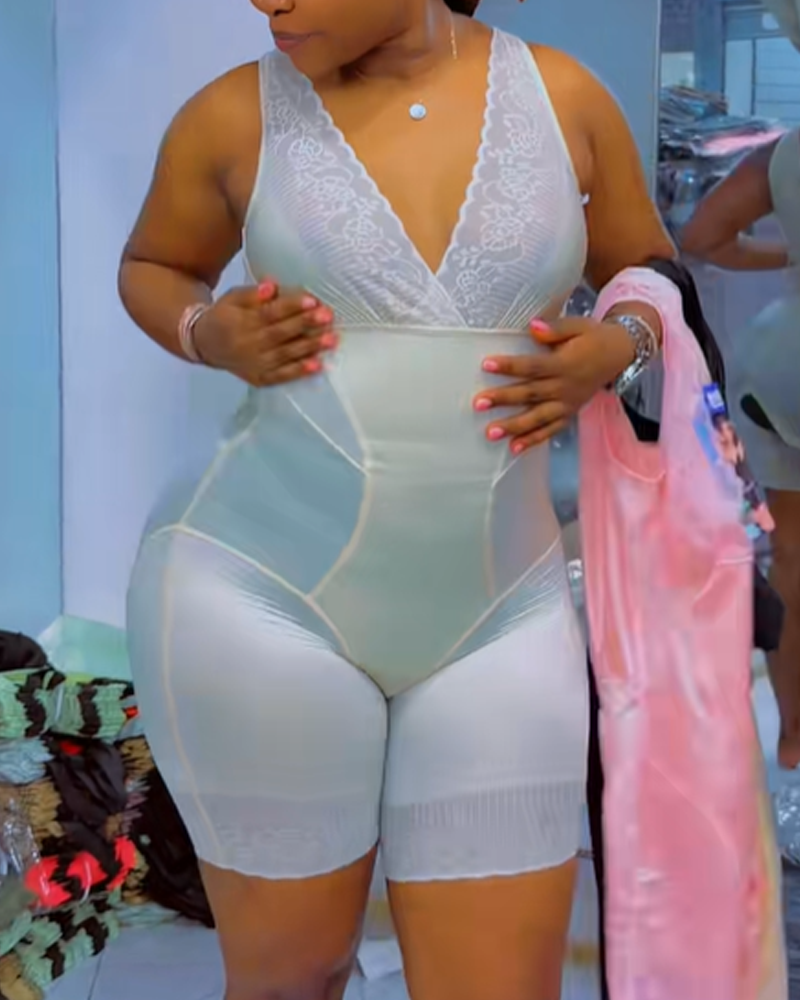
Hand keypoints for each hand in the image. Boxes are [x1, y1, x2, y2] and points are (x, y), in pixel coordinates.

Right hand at [193, 279, 336, 386]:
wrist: (205, 346)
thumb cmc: (224, 317)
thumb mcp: (232, 299)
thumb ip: (252, 294)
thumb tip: (272, 286)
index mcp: (242, 322)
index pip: (269, 313)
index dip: (291, 307)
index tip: (312, 300)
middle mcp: (249, 344)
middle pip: (281, 334)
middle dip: (306, 325)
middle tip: (328, 317)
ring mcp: (255, 364)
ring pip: (285, 355)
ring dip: (310, 348)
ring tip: (332, 339)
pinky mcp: (260, 378)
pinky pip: (282, 376)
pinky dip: (300, 371)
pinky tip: (318, 366)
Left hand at [473, 317, 634, 452]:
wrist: (619, 354)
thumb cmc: (593, 337)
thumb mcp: (578, 326)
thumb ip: (555, 329)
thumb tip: (533, 327)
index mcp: (565, 364)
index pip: (533, 366)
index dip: (510, 366)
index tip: (487, 365)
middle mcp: (565, 387)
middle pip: (530, 394)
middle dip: (504, 399)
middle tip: (479, 403)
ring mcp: (567, 404)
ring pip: (538, 417)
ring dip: (514, 426)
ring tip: (491, 433)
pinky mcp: (569, 414)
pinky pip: (551, 430)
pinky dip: (534, 440)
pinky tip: (514, 448)